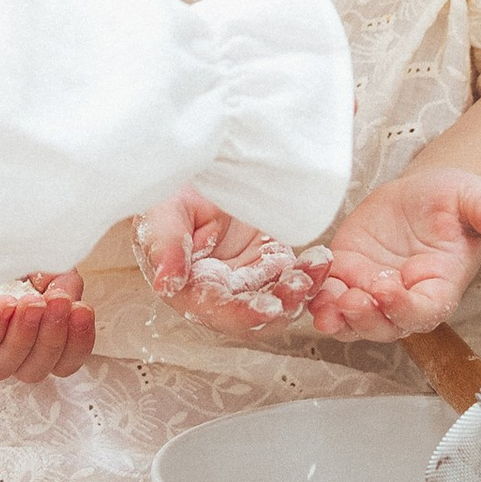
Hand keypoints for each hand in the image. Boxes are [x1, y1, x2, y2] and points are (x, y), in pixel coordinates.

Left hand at [0, 272, 93, 381]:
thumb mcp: (37, 258)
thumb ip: (59, 277)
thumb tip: (70, 295)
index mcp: (28, 336)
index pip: (61, 364)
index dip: (77, 345)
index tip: (83, 310)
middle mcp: (0, 349)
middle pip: (34, 372)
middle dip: (53, 338)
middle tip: (59, 302)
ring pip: (3, 368)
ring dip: (25, 337)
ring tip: (32, 302)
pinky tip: (6, 303)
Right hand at [134, 195, 325, 340]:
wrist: (194, 167)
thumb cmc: (168, 194)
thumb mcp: (160, 214)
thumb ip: (165, 247)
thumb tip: (165, 284)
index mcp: (190, 289)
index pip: (218, 312)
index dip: (243, 314)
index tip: (267, 309)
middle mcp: (221, 291)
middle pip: (256, 313)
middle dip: (282, 305)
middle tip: (300, 288)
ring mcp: (248, 276)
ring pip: (279, 297)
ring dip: (299, 290)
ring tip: (315, 269)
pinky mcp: (269, 259)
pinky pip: (292, 273)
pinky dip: (309, 271)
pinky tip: (320, 259)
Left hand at [308, 169, 480, 341]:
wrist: (424, 194)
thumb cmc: (454, 201)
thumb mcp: (474, 195)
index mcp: (440, 287)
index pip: (424, 311)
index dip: (404, 307)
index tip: (386, 289)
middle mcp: (405, 298)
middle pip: (386, 325)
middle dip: (366, 319)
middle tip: (350, 300)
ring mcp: (373, 291)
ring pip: (354, 321)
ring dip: (338, 318)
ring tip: (324, 305)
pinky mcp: (347, 275)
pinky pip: (331, 297)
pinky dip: (319, 299)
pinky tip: (309, 290)